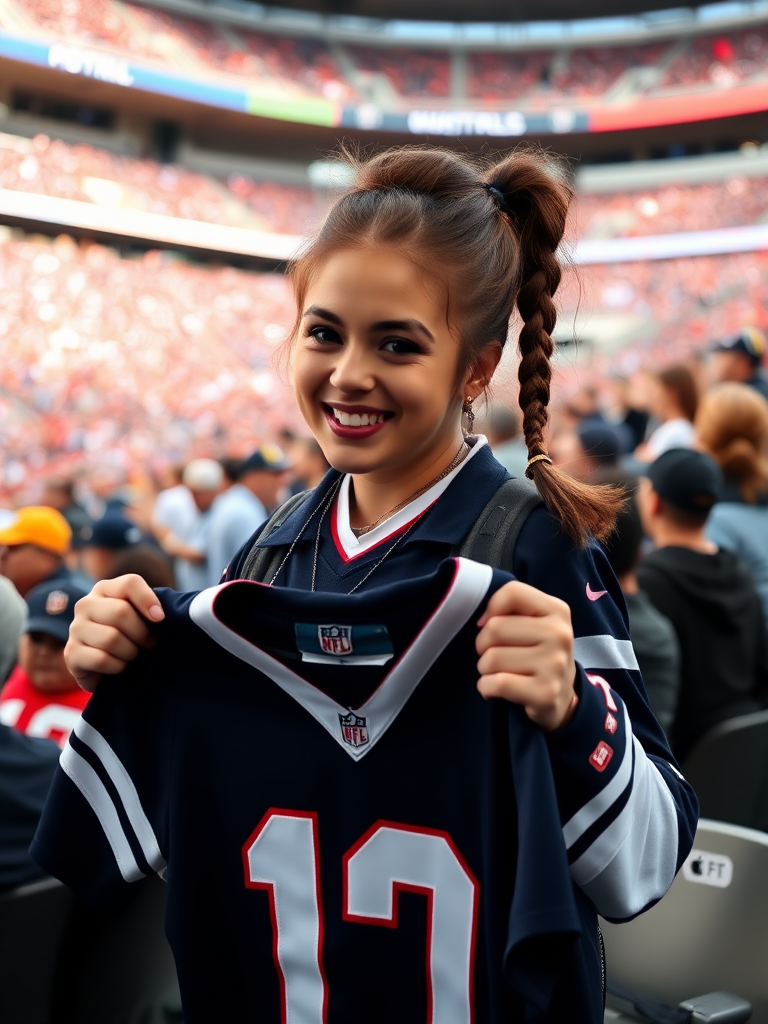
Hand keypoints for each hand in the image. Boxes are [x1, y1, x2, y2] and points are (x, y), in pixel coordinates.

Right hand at [64, 575, 164, 691]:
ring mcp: (75, 629)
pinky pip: (101, 660)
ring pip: (111, 638)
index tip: (161, 619)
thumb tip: (160, 615)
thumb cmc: (130, 636)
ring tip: (132, 655)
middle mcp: (85, 604)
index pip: (130, 583)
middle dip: (142, 633)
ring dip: (131, 652)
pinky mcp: (71, 653)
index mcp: (104, 588)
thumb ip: (152, 608)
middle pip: (121, 612)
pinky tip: (119, 666)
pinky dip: (118, 666)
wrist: (107, 667)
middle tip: (149, 644)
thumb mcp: (142, 616)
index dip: (149, 601)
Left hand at [476, 580, 577, 731]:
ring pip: (491, 658)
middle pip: (495, 628)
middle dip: (483, 645)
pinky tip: (496, 689)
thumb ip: (509, 609)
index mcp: (557, 610)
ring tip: (500, 673)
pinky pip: (496, 683)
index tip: (492, 626)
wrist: (562, 697)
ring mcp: (555, 664)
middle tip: (496, 655)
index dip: (491, 609)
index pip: (512, 592)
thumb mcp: (533, 623)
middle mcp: (560, 634)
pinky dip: (486, 687)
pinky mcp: (546, 692)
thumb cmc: (537, 654)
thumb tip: (481, 621)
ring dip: (485, 669)